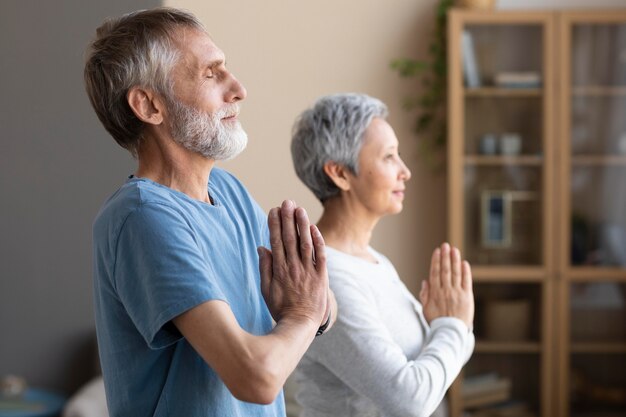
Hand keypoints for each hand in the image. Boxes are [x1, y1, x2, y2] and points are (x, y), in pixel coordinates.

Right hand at [258, 200, 328, 327]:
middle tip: (287, 202)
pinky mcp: (321, 276)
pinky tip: (314, 228)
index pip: (276, 241)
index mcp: (278, 269)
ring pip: (305, 242)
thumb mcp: (266, 290)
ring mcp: (308, 271)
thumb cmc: (281, 308)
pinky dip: (318, 240)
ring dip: (302, 224)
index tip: (274, 210)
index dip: (275, 224)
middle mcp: (293, 267)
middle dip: (288, 218)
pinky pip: (320, 255)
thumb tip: (262, 247)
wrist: (300, 324)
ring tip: (299, 209)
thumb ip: (264, 267)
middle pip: (290, 238)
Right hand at [419, 243, 473, 327]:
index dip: (436, 260)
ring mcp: (457, 293)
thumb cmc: (437, 322)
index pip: (435, 272)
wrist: (450, 332)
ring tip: (454, 250)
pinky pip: (466, 281)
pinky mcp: (467, 297)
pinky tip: (464, 263)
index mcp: (435, 292)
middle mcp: (446, 290)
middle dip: (445, 256)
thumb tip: (425, 281)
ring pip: (456, 273)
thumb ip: (424, 294)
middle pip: (445, 270)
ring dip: (455, 260)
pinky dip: (466, 271)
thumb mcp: (425, 309)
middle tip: (445, 245)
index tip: (437, 251)